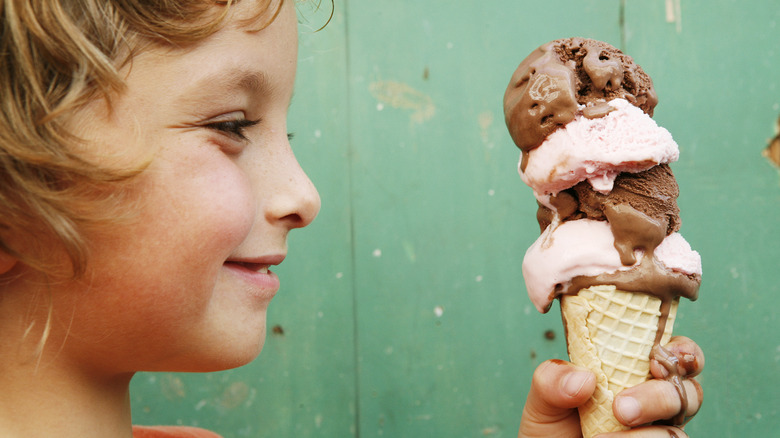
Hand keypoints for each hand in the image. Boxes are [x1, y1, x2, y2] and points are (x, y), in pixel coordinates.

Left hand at [518, 337, 703, 437]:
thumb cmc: (553, 426)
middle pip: (687, 391)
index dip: (681, 351)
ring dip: (644, 434)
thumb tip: (585, 378)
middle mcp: (656, 401)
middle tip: (621, 408)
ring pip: (676, 430)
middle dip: (659, 397)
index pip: (675, 352)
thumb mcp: (544, 398)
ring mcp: (658, 431)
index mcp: (635, 371)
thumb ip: (553, 379)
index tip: (656, 359)